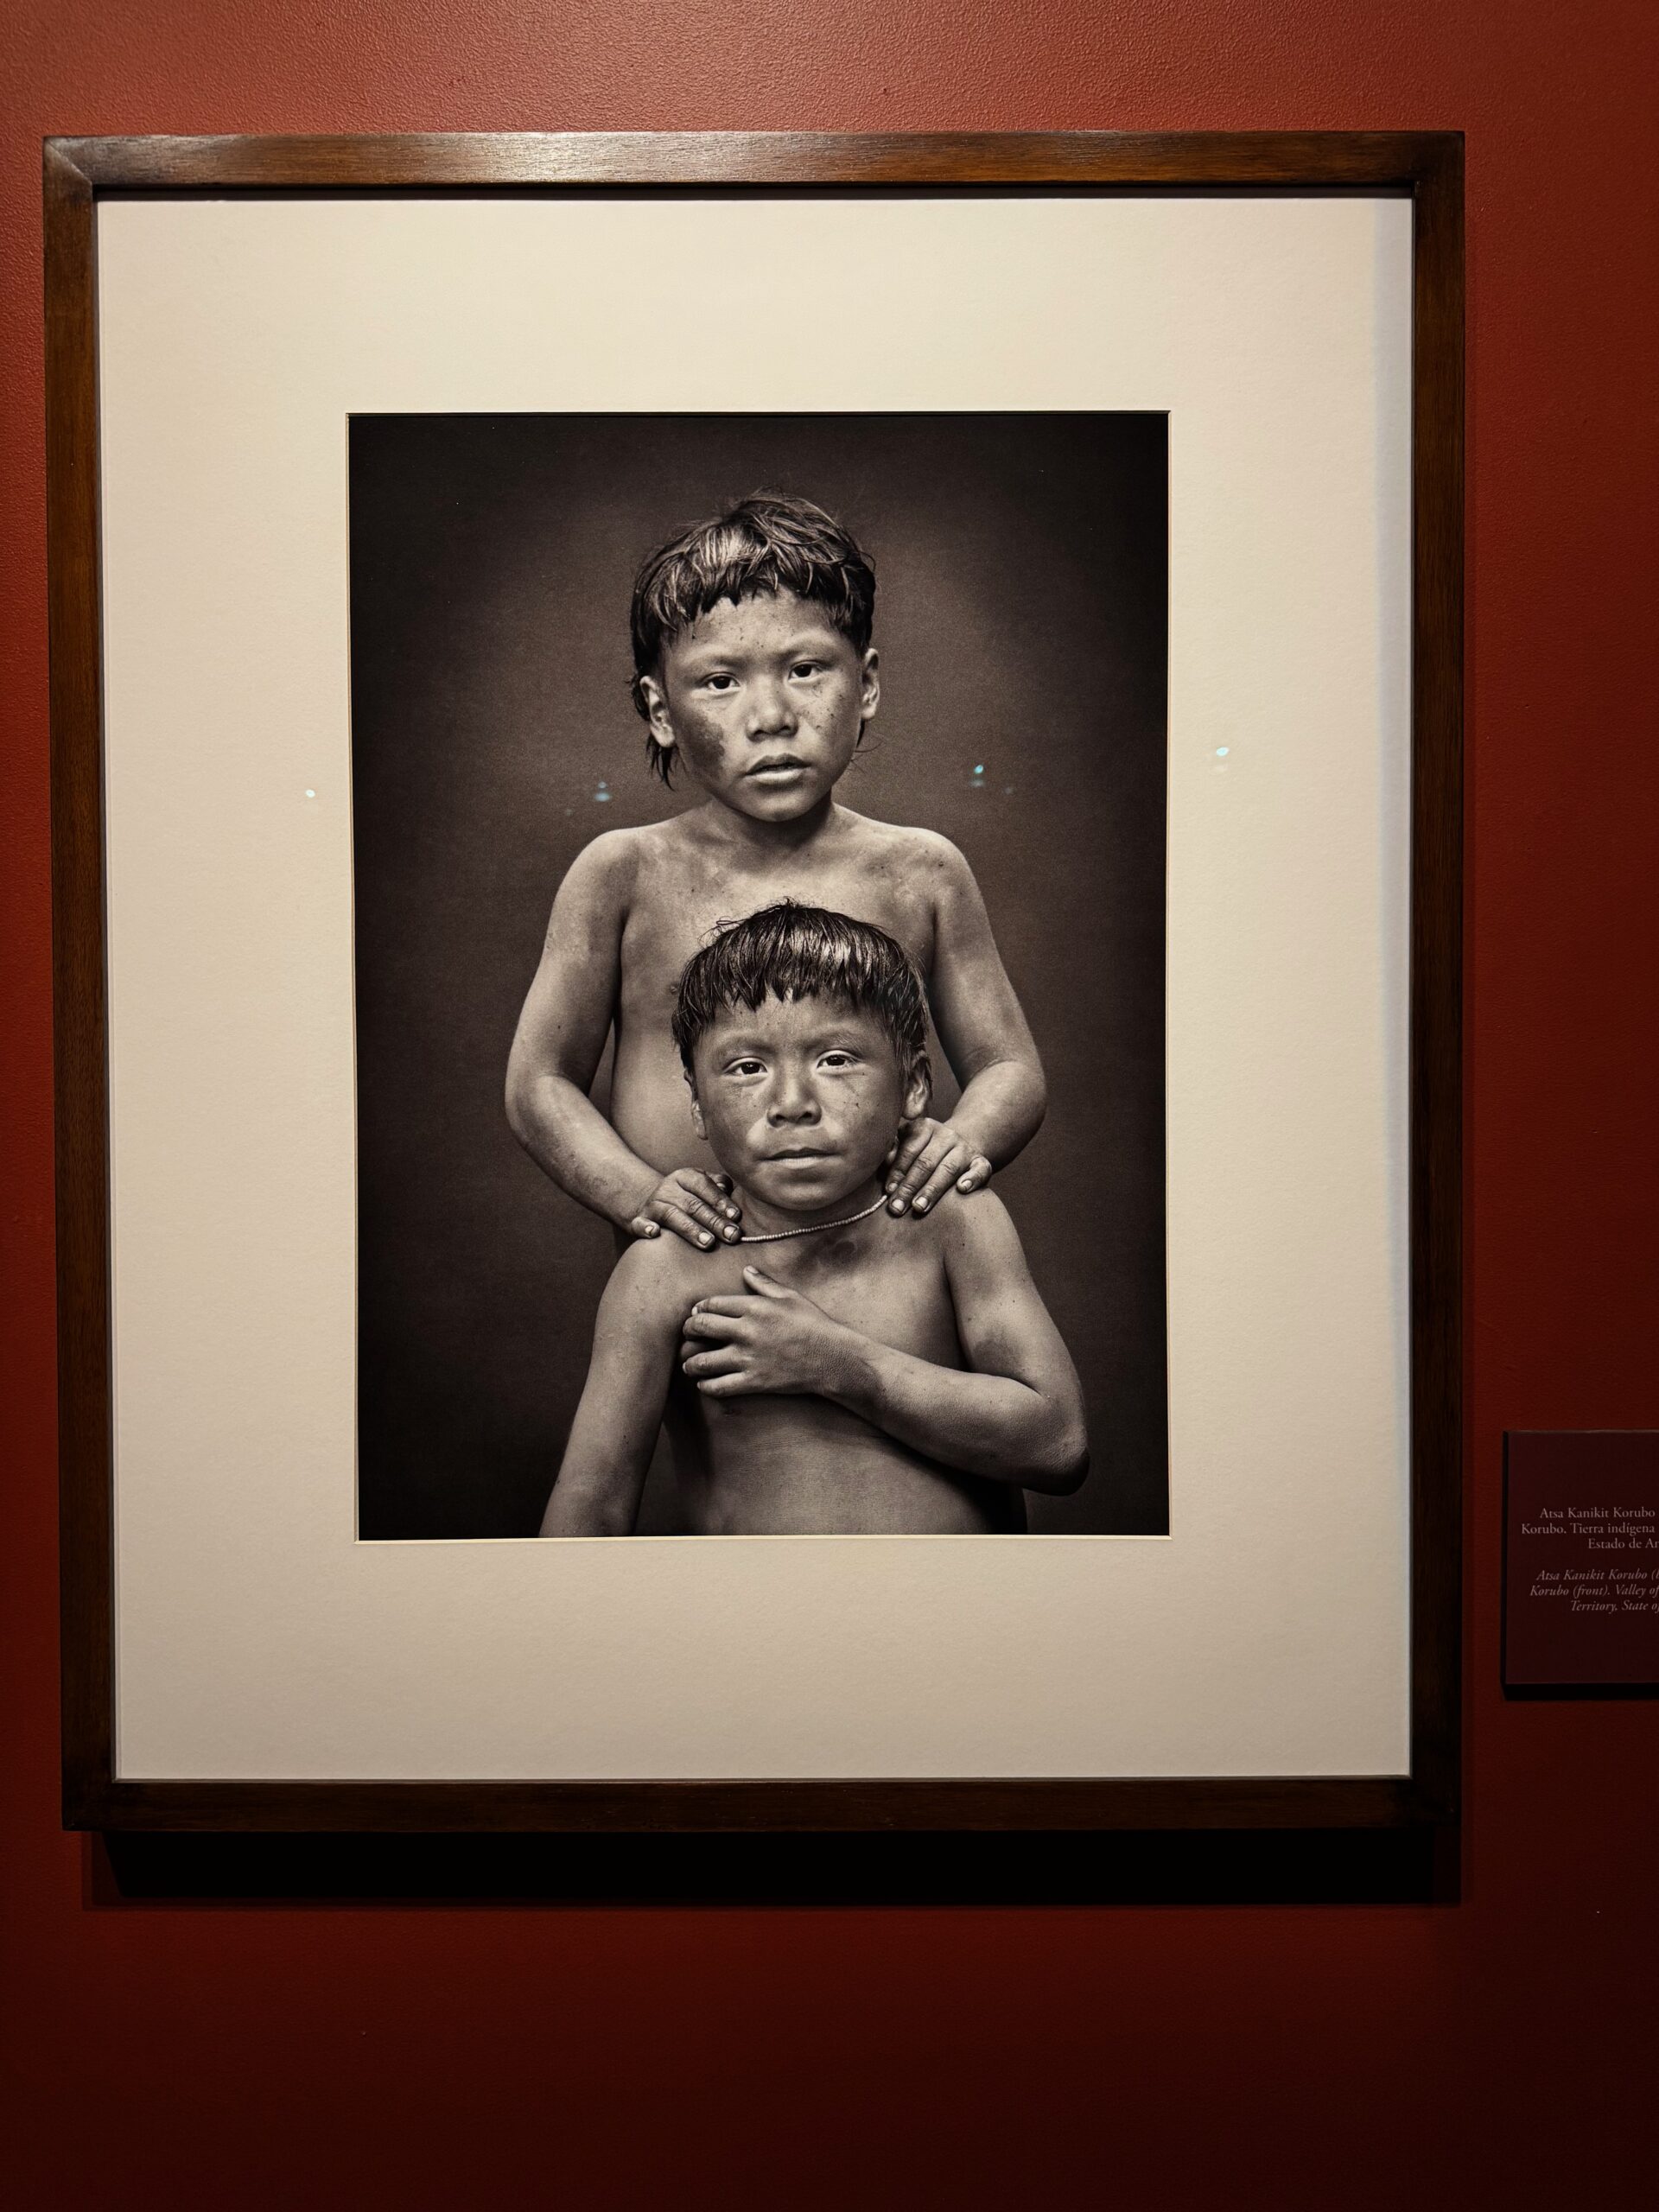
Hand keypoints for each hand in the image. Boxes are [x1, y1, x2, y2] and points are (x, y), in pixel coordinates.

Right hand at [629, 1168, 741, 1250]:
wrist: (649, 1203)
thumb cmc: (687, 1197)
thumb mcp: (702, 1185)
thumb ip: (718, 1185)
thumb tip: (728, 1190)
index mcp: (684, 1176)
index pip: (703, 1185)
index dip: (720, 1200)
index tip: (736, 1216)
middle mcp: (667, 1188)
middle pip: (693, 1204)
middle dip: (714, 1221)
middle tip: (732, 1236)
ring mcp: (652, 1205)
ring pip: (671, 1215)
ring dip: (690, 1229)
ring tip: (708, 1242)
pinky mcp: (638, 1221)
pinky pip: (639, 1224)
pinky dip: (645, 1228)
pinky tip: (655, 1234)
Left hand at [679, 1267, 852, 1397]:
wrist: (832, 1357)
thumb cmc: (813, 1324)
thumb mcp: (790, 1297)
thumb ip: (764, 1284)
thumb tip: (747, 1270)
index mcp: (753, 1307)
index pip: (712, 1304)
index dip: (699, 1308)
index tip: (696, 1313)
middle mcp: (746, 1331)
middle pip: (701, 1328)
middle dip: (688, 1331)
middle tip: (687, 1335)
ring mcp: (748, 1358)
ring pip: (704, 1361)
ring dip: (690, 1362)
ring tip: (687, 1364)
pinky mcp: (753, 1381)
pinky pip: (720, 1386)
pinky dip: (706, 1386)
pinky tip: (704, 1384)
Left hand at [883, 1117, 991, 1216]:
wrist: (955, 1150)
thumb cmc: (921, 1154)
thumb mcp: (906, 1146)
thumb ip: (894, 1151)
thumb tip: (886, 1159)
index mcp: (924, 1127)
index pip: (909, 1149)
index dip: (898, 1171)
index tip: (888, 1191)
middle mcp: (947, 1135)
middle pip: (926, 1162)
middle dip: (910, 1186)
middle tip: (897, 1208)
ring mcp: (965, 1149)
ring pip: (948, 1169)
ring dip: (932, 1190)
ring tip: (919, 1207)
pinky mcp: (981, 1162)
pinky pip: (980, 1170)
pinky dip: (972, 1179)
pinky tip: (962, 1189)